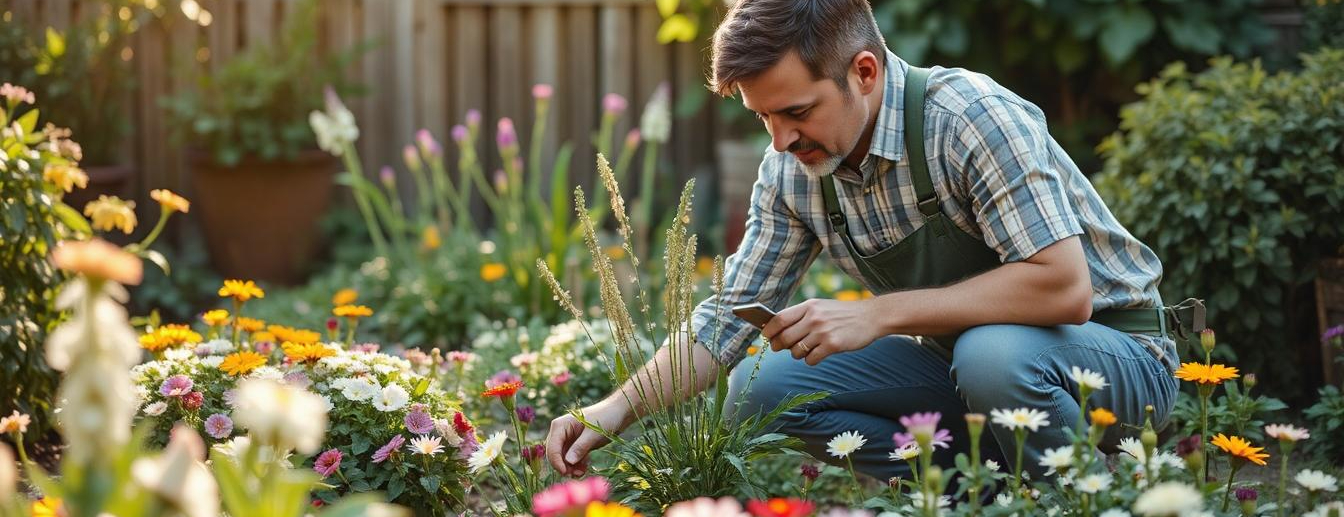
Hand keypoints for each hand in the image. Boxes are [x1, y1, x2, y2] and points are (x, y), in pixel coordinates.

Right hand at [545, 401, 629, 476]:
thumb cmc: (606, 417)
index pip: (552, 447)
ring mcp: (568, 438)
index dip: (557, 462)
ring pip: (562, 458)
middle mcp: (561, 432)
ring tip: (583, 471)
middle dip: (564, 466)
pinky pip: (571, 458)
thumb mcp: (594, 433)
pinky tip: (585, 467)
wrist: (618, 412)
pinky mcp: (576, 445)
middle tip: (577, 474)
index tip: (566, 473)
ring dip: (570, 467)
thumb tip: (568, 461)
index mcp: (561, 425)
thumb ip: (580, 447)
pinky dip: (576, 465)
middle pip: (555, 454)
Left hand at [761, 298, 883, 365]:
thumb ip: (800, 315)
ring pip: (796, 351)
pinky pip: (810, 360)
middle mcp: (814, 318)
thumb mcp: (820, 306)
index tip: (766, 336)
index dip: (768, 330)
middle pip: (784, 338)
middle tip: (780, 348)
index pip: (779, 319)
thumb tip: (776, 330)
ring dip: (797, 354)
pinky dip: (811, 360)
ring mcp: (823, 332)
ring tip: (807, 348)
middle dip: (779, 346)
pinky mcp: (832, 345)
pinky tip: (818, 354)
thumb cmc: (842, 314)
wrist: (871, 317)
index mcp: (809, 306)